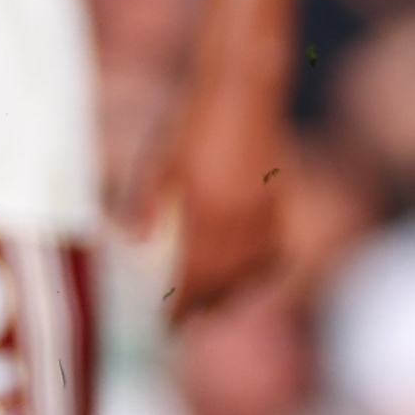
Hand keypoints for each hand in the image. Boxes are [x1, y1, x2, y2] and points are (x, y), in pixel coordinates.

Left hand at [147, 95, 284, 319]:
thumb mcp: (155, 161)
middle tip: (182, 322)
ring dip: (230, 293)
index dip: (179, 310)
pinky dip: (258, 269)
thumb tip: (134, 244)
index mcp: (206, 216)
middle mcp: (240, 223)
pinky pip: (273, 253)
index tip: (166, 328)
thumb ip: (144, 205)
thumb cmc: (189, 120)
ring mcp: (264, 215)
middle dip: (201, 309)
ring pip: (250, 274)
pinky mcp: (281, 204)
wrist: (240, 87)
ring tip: (209, 304)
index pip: (193, 282)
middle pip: (222, 286)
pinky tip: (244, 272)